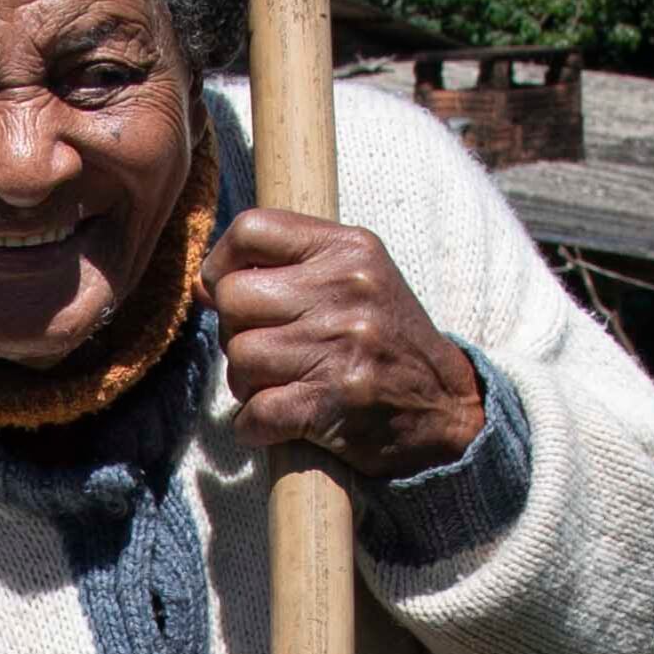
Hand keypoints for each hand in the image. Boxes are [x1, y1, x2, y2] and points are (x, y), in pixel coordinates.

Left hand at [206, 211, 486, 478]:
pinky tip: (280, 422)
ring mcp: (341, 346)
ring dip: (246, 383)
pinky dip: (255, 426)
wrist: (446, 408)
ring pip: (240, 357)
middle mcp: (347, 290)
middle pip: (234, 297)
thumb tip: (207, 284)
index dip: (222, 264)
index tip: (227, 290)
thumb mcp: (356, 279)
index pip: (252, 228)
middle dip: (235, 331)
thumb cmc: (386, 340)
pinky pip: (254, 412)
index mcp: (351, 249)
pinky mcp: (333, 402)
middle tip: (266, 349)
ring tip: (281, 384)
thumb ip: (289, 267)